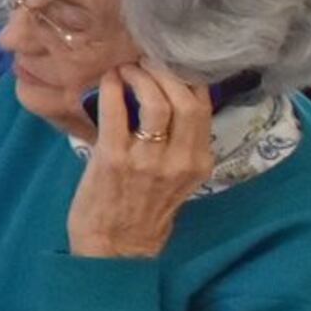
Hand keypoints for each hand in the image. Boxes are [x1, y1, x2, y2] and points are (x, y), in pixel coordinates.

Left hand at [68, 60, 209, 258]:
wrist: (116, 249)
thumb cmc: (143, 210)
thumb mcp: (178, 177)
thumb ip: (180, 143)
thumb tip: (169, 97)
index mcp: (199, 161)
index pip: (204, 106)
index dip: (188, 77)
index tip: (170, 63)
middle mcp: (180, 160)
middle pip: (186, 99)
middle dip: (165, 71)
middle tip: (145, 61)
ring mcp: (147, 160)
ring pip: (156, 102)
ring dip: (139, 76)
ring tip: (126, 69)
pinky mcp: (113, 159)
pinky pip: (115, 112)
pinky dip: (110, 89)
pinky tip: (106, 81)